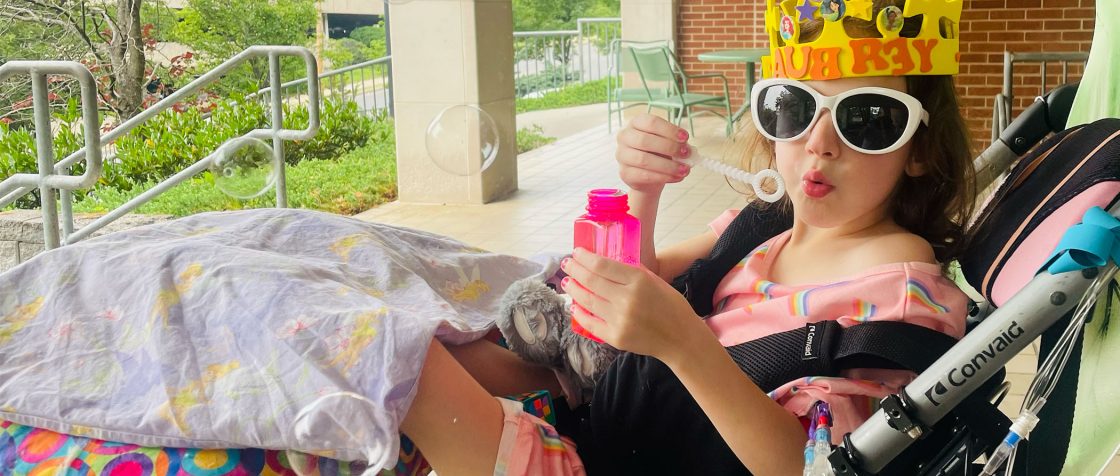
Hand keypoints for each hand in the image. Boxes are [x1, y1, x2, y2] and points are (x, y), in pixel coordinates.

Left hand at [560, 248, 705, 360]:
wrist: (681, 339)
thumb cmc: (671, 307)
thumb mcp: (655, 281)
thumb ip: (632, 272)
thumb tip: (606, 263)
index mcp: (638, 281)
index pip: (602, 265)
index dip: (585, 257)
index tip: (576, 252)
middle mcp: (626, 299)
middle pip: (590, 280)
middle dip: (574, 269)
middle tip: (566, 264)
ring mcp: (619, 319)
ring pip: (586, 301)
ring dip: (573, 289)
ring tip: (567, 282)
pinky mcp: (615, 337)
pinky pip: (590, 323)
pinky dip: (579, 314)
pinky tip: (574, 306)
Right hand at [616, 114, 692, 192]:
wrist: (648, 174)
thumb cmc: (658, 152)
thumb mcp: (668, 142)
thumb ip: (676, 142)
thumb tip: (687, 149)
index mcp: (636, 123)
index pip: (651, 122)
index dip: (669, 130)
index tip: (685, 138)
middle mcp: (625, 136)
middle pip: (645, 140)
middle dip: (669, 147)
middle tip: (686, 154)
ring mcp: (621, 155)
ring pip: (644, 160)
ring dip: (668, 166)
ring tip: (684, 170)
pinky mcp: (624, 173)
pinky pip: (644, 176)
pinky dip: (663, 177)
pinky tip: (676, 177)